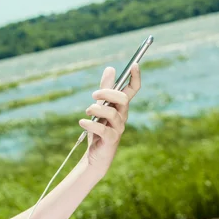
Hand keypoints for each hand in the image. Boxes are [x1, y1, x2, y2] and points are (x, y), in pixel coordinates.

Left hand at [79, 63, 140, 178]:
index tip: (135, 64)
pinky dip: (91, 124)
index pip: (133, 90)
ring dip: (96, 109)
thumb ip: (105, 89)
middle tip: (93, 95)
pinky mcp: (111, 140)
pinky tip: (82, 123)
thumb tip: (111, 68)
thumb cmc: (99, 128)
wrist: (95, 154)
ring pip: (112, 113)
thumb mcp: (100, 106)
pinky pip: (103, 129)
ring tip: (87, 112)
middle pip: (123, 98)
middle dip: (108, 92)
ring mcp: (118, 128)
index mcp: (121, 106)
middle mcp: (122, 116)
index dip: (135, 77)